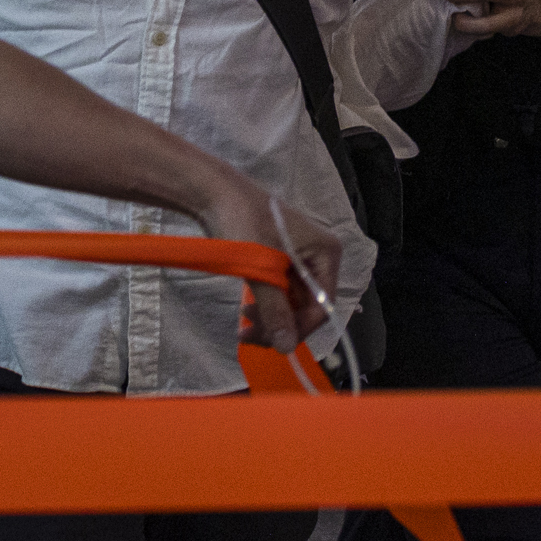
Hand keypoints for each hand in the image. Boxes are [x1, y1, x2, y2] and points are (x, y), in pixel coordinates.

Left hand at [197, 166, 336, 352]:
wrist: (214, 192)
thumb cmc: (242, 223)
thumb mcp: (261, 268)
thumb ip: (275, 310)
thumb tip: (286, 348)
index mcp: (326, 253)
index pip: (324, 305)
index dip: (301, 328)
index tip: (273, 342)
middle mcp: (319, 257)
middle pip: (308, 307)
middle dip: (281, 325)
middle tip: (249, 336)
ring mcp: (299, 259)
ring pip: (292, 303)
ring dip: (270, 319)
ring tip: (243, 326)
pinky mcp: (280, 261)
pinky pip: (280, 293)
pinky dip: (265, 306)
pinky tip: (246, 314)